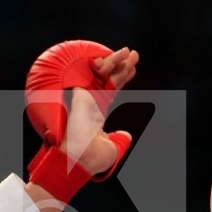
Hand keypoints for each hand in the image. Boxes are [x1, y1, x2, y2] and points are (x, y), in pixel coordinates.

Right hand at [24, 40, 138, 204]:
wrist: (78, 159)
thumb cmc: (92, 159)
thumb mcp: (112, 149)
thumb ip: (120, 140)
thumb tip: (127, 135)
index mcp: (96, 114)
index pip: (111, 92)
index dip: (121, 81)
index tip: (131, 70)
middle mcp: (91, 103)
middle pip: (109, 80)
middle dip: (122, 67)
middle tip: (133, 55)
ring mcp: (86, 97)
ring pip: (105, 74)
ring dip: (119, 61)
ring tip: (131, 53)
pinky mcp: (82, 92)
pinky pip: (100, 73)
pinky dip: (111, 63)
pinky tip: (123, 55)